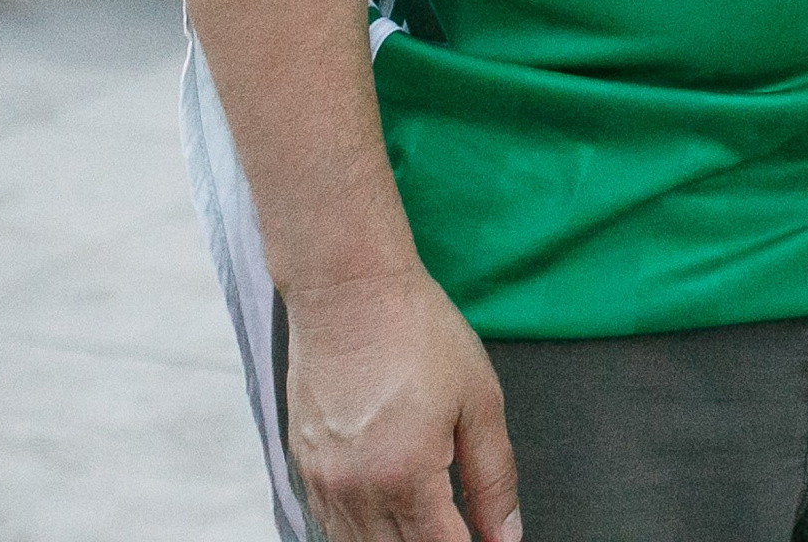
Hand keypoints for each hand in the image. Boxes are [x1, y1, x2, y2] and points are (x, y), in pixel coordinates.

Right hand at [282, 268, 521, 541]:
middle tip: (460, 528)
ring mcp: (322, 483)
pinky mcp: (303, 469)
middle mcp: (356, 491)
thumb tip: (505, 536)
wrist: (349, 291)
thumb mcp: (479, 400)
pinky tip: (385, 520)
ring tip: (430, 524)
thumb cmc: (418, 332)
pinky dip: (359, 534)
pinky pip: (328, 527)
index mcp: (407, 475)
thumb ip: (494, 477)